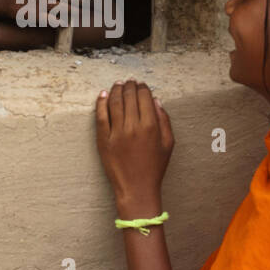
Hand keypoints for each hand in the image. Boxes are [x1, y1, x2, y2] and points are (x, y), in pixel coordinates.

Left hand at [95, 80, 174, 207]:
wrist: (137, 188)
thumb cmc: (154, 167)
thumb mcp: (168, 144)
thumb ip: (164, 120)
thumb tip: (156, 100)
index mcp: (150, 126)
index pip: (144, 97)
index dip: (142, 88)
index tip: (141, 85)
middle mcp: (133, 127)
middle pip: (129, 97)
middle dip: (129, 86)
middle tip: (129, 82)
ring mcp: (116, 133)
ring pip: (114, 103)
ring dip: (116, 90)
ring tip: (118, 85)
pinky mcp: (103, 140)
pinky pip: (100, 116)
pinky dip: (101, 103)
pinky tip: (103, 95)